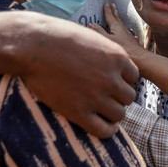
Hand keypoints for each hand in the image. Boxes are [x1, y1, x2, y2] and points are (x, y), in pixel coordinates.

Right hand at [17, 13, 138, 138]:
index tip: (113, 82)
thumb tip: (108, 60)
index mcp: (117, 56)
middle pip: (129, 96)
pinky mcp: (79, 111)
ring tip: (103, 111)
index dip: (123, 80)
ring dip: (113, 113)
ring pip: (119, 114)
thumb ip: (105, 51)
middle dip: (119, 97)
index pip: (134, 76)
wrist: (33, 46)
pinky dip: (107, 130)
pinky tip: (102, 126)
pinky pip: (103, 129)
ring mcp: (96, 96)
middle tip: (106, 96)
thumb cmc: (58, 35)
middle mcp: (111, 78)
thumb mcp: (92, 37)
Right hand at [91, 3, 144, 58]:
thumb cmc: (123, 49)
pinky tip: (124, 30)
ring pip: (121, 23)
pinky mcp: (130, 40)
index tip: (105, 4)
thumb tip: (91, 23)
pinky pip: (124, 30)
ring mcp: (127, 34)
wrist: (140, 58)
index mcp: (116, 27)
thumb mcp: (108, 40)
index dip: (107, 10)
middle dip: (114, 11)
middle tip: (112, 4)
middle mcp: (123, 28)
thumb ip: (99, 32)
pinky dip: (121, 27)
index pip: (110, 16)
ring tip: (116, 15)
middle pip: (117, 18)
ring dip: (117, 18)